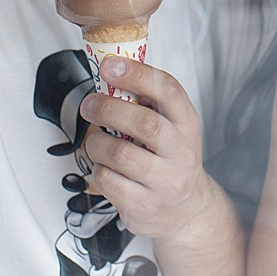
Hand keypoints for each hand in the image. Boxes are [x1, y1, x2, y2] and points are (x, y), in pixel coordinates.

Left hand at [79, 54, 216, 242]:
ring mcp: (165, 181)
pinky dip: (98, 169)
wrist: (186, 210)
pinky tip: (106, 168)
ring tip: (97, 142)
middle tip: (90, 105)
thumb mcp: (170, 127)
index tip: (110, 65)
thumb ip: (146, 103)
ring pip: (120, 154)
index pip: (168, 90)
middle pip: (144, 123)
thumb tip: (110, 73)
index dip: (137, 74)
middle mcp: (181, 151)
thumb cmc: (170, 160)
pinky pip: (108, 181)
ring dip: (97, 143)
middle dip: (108, 108)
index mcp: (186, 123)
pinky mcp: (145, 205)